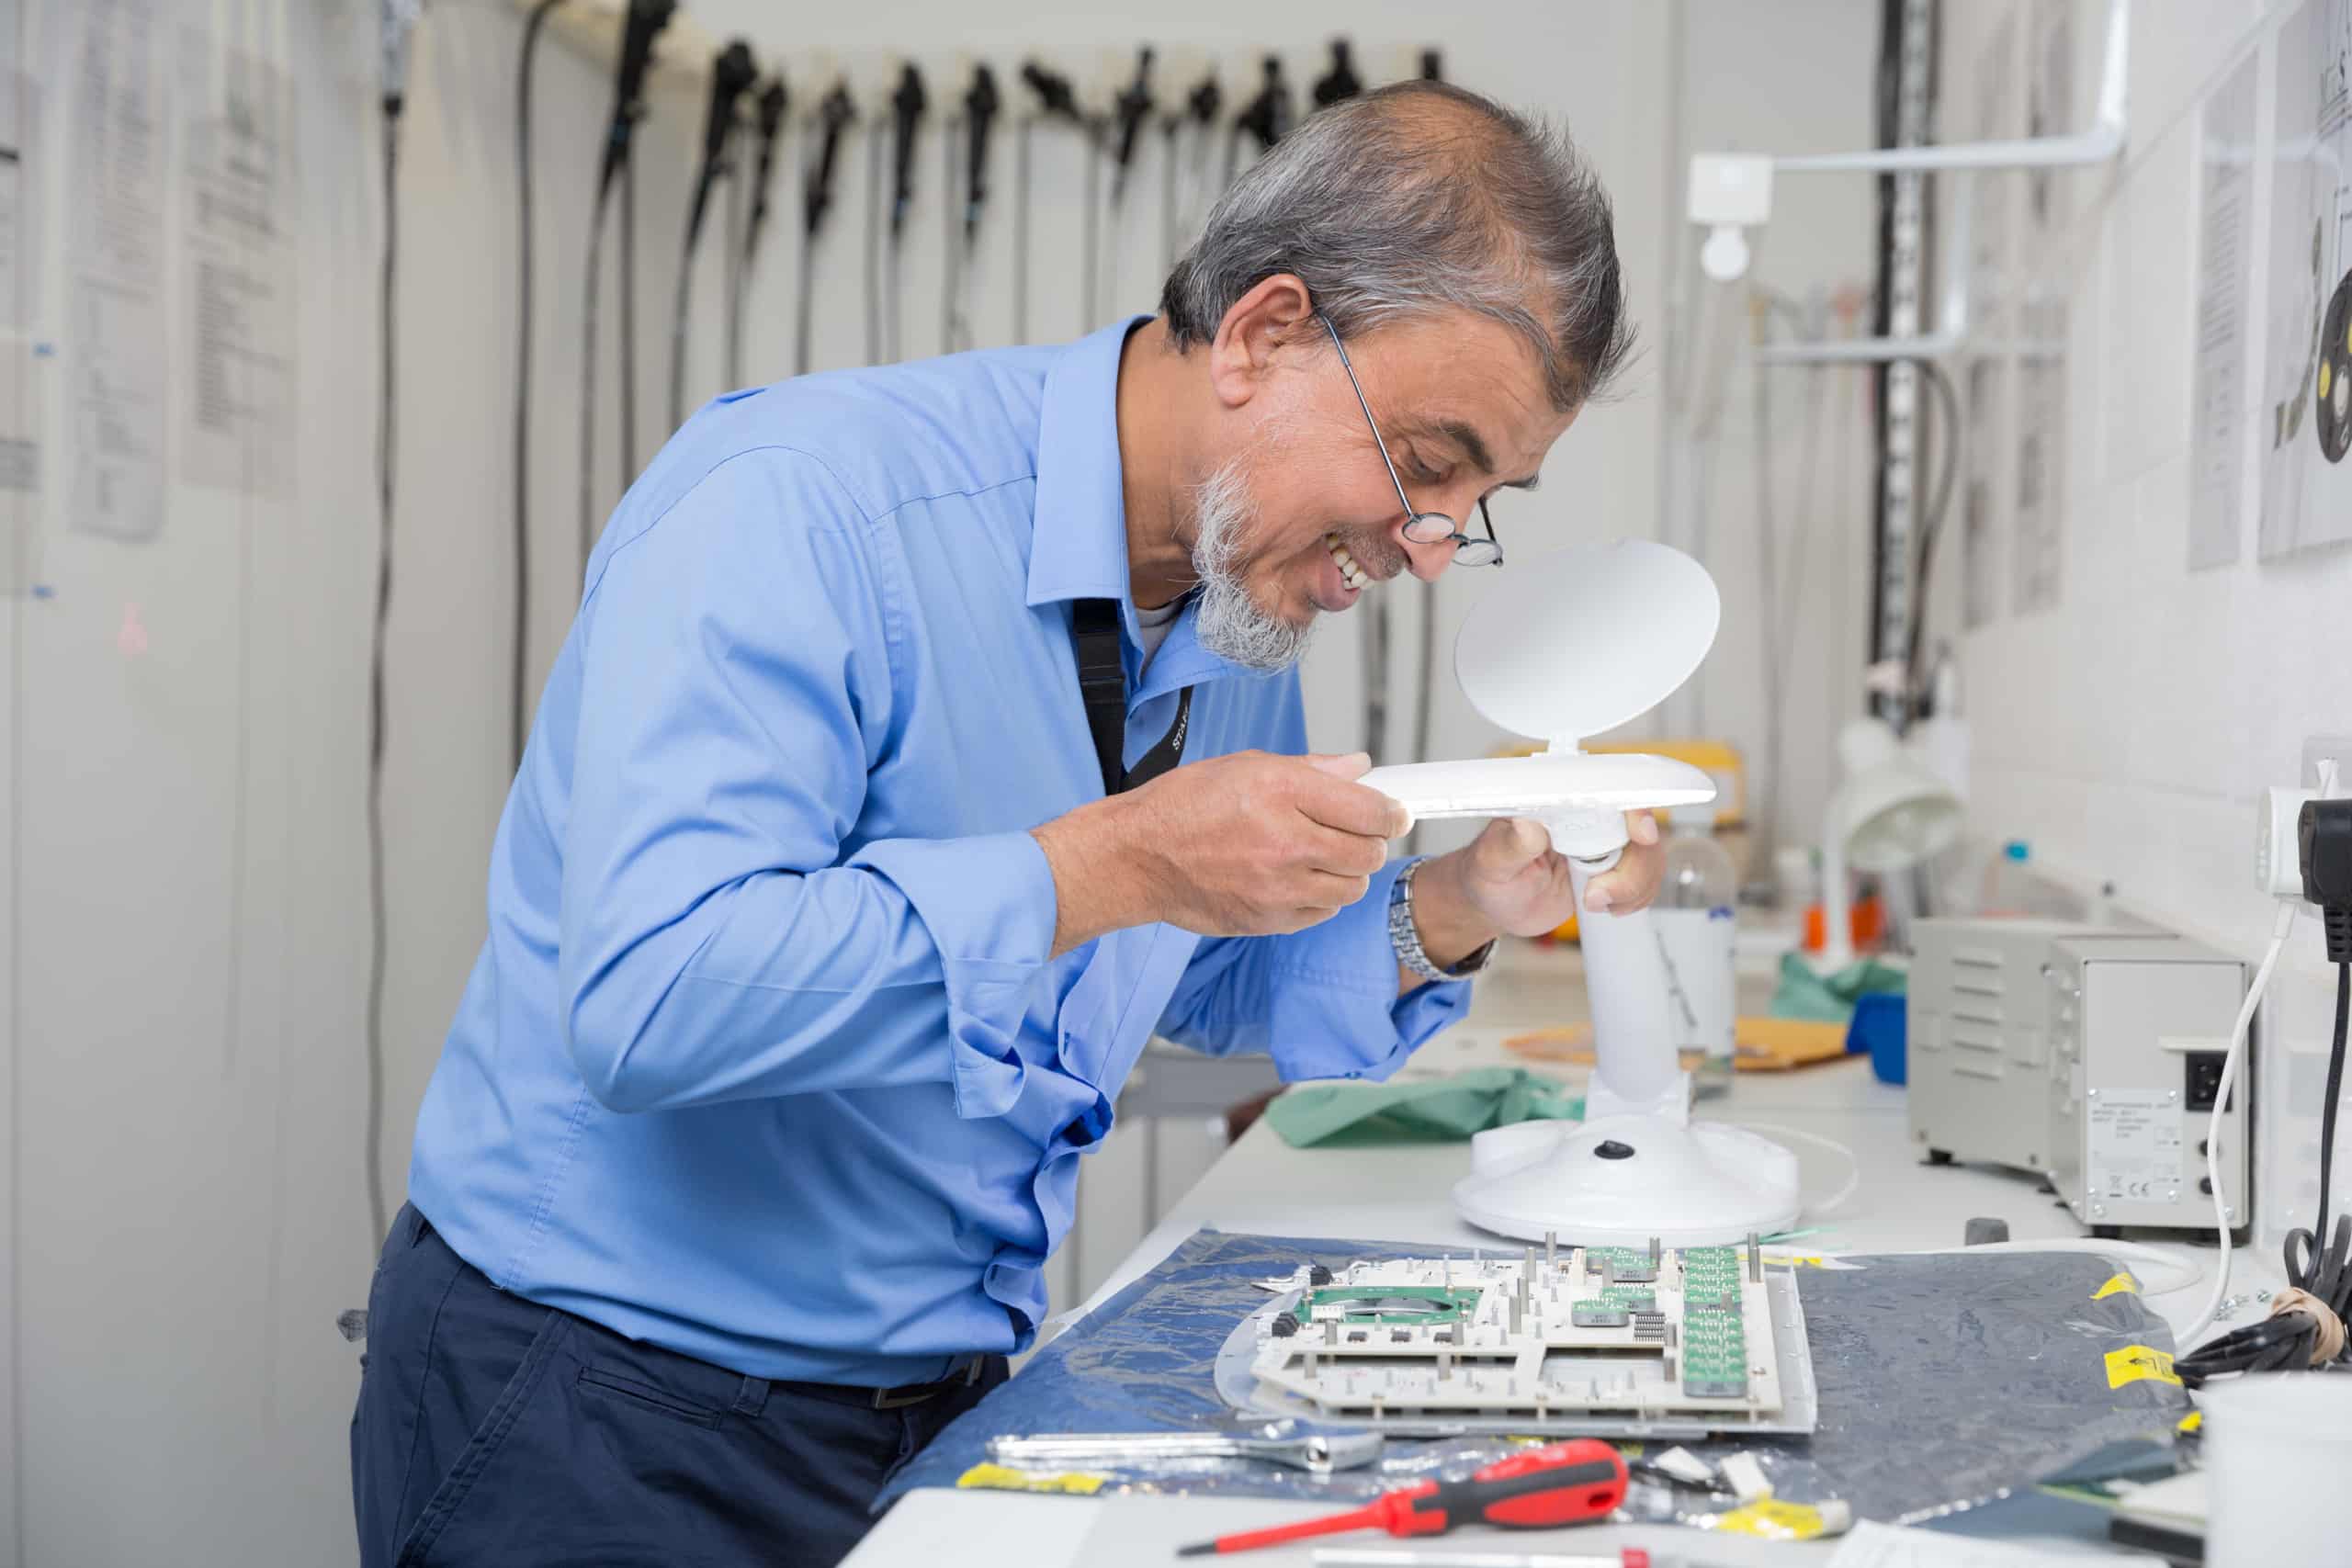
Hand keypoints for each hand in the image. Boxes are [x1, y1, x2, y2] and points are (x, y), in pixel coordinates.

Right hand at [1034, 751, 1408, 951]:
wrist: (1138, 859)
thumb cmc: (1184, 806)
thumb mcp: (1246, 767)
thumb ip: (1310, 769)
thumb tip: (1358, 768)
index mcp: (1281, 791)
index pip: (1369, 809)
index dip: (1391, 812)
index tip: (1393, 813)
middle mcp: (1285, 840)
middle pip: (1369, 853)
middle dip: (1370, 842)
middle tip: (1355, 834)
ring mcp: (1278, 886)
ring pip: (1353, 888)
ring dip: (1346, 873)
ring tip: (1319, 858)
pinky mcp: (1270, 919)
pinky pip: (1323, 912)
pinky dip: (1320, 897)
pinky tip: (1294, 879)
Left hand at [1417, 810, 1665, 947]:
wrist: (1495, 904)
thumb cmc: (1487, 874)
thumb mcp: (1491, 862)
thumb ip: (1510, 844)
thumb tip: (1527, 825)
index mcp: (1557, 801)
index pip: (1607, 791)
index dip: (1633, 809)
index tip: (1640, 833)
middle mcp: (1586, 816)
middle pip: (1639, 827)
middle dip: (1632, 867)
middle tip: (1597, 894)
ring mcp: (1603, 842)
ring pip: (1648, 855)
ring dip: (1632, 887)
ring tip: (1593, 902)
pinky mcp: (1612, 868)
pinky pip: (1645, 878)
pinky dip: (1635, 898)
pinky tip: (1606, 906)